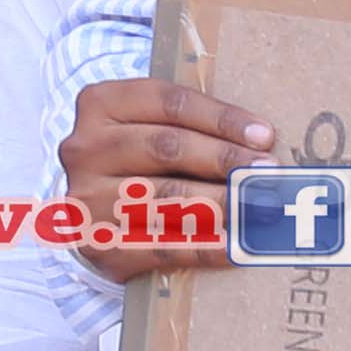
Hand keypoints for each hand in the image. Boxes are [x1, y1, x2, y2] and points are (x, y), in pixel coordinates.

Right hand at [58, 78, 267, 280]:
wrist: (83, 211)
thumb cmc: (132, 160)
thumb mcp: (144, 125)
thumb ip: (188, 124)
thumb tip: (260, 143)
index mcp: (100, 105)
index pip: (169, 103)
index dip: (221, 119)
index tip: (264, 136)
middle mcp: (86, 149)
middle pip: (167, 147)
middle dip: (225, 160)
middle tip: (268, 173)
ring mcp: (88, 199)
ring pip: (166, 199)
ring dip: (223, 204)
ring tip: (261, 207)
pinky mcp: (99, 244)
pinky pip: (161, 246)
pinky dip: (205, 247)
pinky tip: (236, 245)